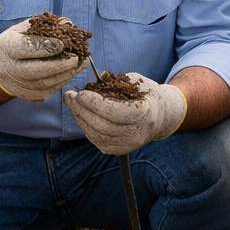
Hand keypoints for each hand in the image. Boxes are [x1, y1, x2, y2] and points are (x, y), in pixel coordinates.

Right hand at [0, 17, 86, 101]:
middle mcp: (10, 69)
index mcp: (7, 47)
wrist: (1, 67)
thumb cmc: (16, 42)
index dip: (45, 46)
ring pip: (44, 83)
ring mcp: (19, 85)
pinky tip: (73, 71)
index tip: (62, 44)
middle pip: (34, 70)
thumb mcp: (23, 29)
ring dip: (65, 73)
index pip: (25, 48)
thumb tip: (66, 25)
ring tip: (80, 63)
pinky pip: (49, 90)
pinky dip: (63, 80)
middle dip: (58, 64)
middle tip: (76, 57)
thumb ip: (43, 26)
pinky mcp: (29, 95)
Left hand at [63, 72, 186, 156]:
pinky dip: (85, 126)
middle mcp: (137, 133)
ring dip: (79, 118)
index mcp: (145, 113)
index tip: (80, 93)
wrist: (160, 116)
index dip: (95, 103)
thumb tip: (96, 79)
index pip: (115, 112)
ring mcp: (128, 145)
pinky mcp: (119, 150)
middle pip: (102, 125)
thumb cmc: (146, 95)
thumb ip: (116, 81)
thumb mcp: (135, 82)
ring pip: (96, 135)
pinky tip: (79, 114)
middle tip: (69, 96)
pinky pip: (96, 140)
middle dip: (81, 110)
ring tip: (71, 103)